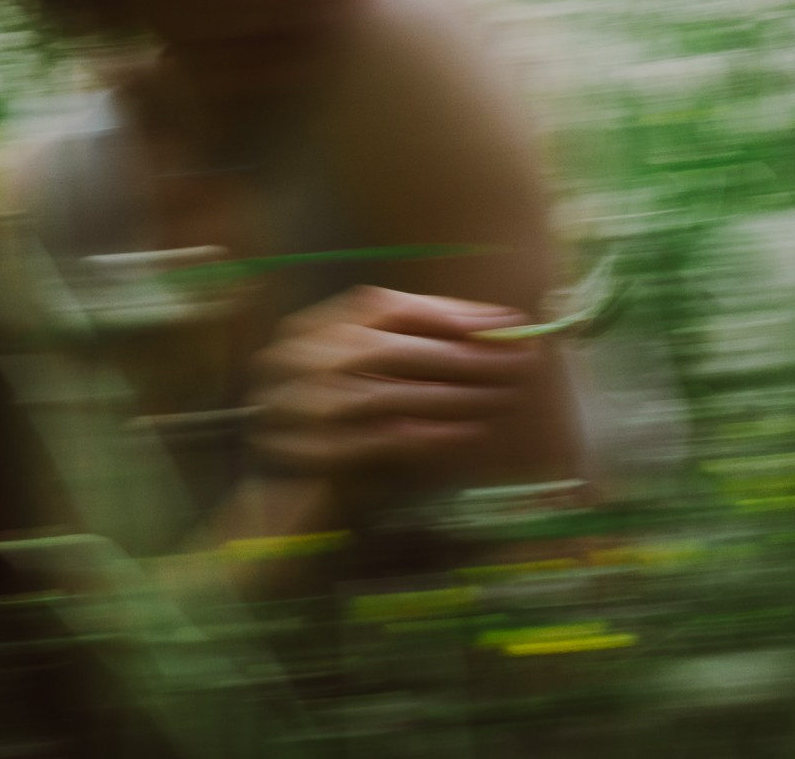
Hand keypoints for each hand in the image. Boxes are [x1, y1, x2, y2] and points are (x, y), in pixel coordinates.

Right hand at [244, 286, 542, 488]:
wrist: (276, 488)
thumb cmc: (333, 419)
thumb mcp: (361, 369)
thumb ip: (410, 345)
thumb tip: (492, 329)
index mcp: (308, 329)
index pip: (379, 307)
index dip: (444, 312)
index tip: (503, 322)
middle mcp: (295, 361)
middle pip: (384, 347)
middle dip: (459, 353)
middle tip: (518, 360)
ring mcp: (297, 409)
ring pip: (383, 394)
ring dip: (450, 395)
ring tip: (501, 395)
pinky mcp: (311, 456)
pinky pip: (377, 441)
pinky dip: (427, 435)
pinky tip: (466, 431)